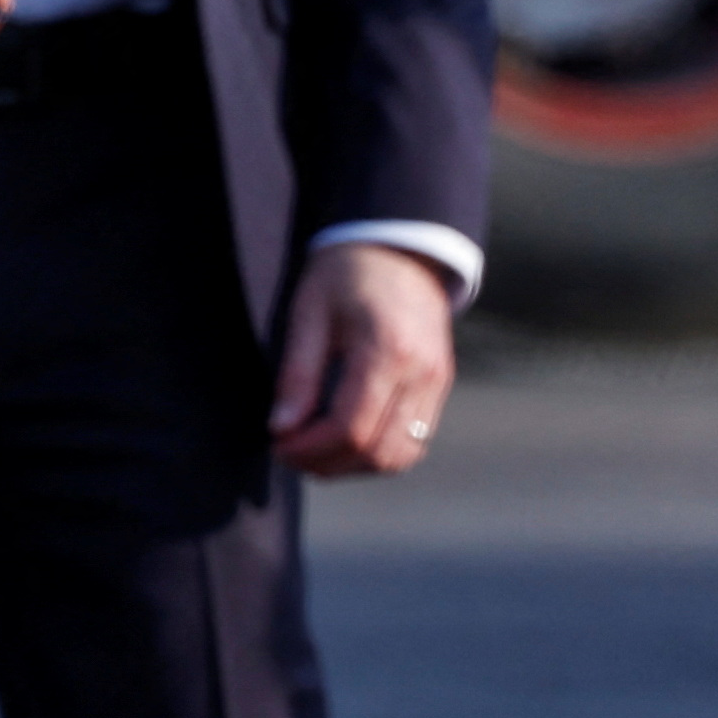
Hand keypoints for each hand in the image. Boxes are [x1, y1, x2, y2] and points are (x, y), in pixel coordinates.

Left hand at [270, 240, 459, 476]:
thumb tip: (281, 427)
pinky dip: (378, 454)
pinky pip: (415, 442)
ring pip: (401, 455)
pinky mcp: (440, 389)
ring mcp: (438, 385)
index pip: (352, 426)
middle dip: (328, 463)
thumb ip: (297, 373)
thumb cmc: (344, 275)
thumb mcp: (308, 312)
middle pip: (379, 450)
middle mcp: (422, 374)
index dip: (311, 447)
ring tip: (312, 453)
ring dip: (354, 466)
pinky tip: (342, 442)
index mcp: (388, 351)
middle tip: (288, 453)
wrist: (399, 251)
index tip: (277, 444)